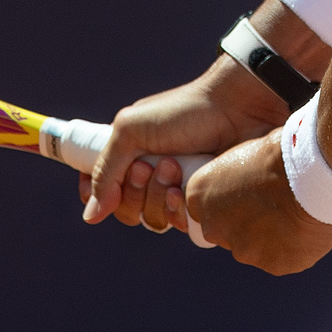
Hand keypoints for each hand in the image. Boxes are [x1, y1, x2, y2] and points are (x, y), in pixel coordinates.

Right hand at [83, 55, 285, 233]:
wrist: (240, 109)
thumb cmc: (186, 111)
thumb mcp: (133, 130)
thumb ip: (107, 168)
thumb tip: (91, 214)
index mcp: (130, 152)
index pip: (100, 187)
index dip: (96, 193)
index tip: (100, 188)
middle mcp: (152, 173)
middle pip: (125, 209)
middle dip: (133, 190)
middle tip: (149, 164)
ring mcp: (178, 188)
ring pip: (152, 218)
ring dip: (156, 195)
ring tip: (174, 167)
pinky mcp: (202, 200)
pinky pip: (180, 223)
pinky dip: (178, 208)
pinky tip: (185, 187)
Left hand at [185, 130, 331, 274]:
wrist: (316, 172)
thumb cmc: (284, 151)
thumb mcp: (247, 153)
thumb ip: (236, 178)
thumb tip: (245, 185)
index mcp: (199, 194)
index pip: (206, 207)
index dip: (230, 201)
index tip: (251, 193)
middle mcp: (213, 227)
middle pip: (227, 232)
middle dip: (248, 223)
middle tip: (276, 205)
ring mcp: (243, 250)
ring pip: (255, 248)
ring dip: (272, 237)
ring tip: (297, 212)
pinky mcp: (272, 265)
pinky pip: (281, 258)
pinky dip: (293, 247)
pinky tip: (307, 225)